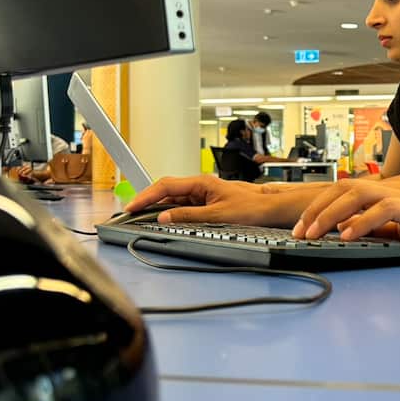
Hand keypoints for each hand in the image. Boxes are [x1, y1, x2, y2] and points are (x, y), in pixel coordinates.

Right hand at [124, 175, 305, 226]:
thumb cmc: (251, 207)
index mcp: (201, 182)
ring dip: (157, 206)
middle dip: (146, 200)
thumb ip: (189, 215)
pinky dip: (170, 211)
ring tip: (140, 216)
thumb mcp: (217, 214)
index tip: (132, 206)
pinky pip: (182, 204)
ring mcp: (202, 193)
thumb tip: (165, 217)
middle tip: (129, 212)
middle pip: (166, 190)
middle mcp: (200, 185)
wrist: (270, 209)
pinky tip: (162, 218)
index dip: (146, 196)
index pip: (166, 185)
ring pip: (173, 198)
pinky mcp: (206, 202)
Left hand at [293, 180, 399, 256]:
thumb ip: (379, 229)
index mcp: (389, 194)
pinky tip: (348, 236)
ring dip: (331, 214)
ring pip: (358, 193)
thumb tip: (347, 233)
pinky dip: (362, 221)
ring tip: (315, 234)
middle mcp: (395, 189)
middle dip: (316, 209)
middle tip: (299, 232)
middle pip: (344, 187)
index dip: (320, 207)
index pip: (345, 191)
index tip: (302, 228)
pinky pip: (385, 209)